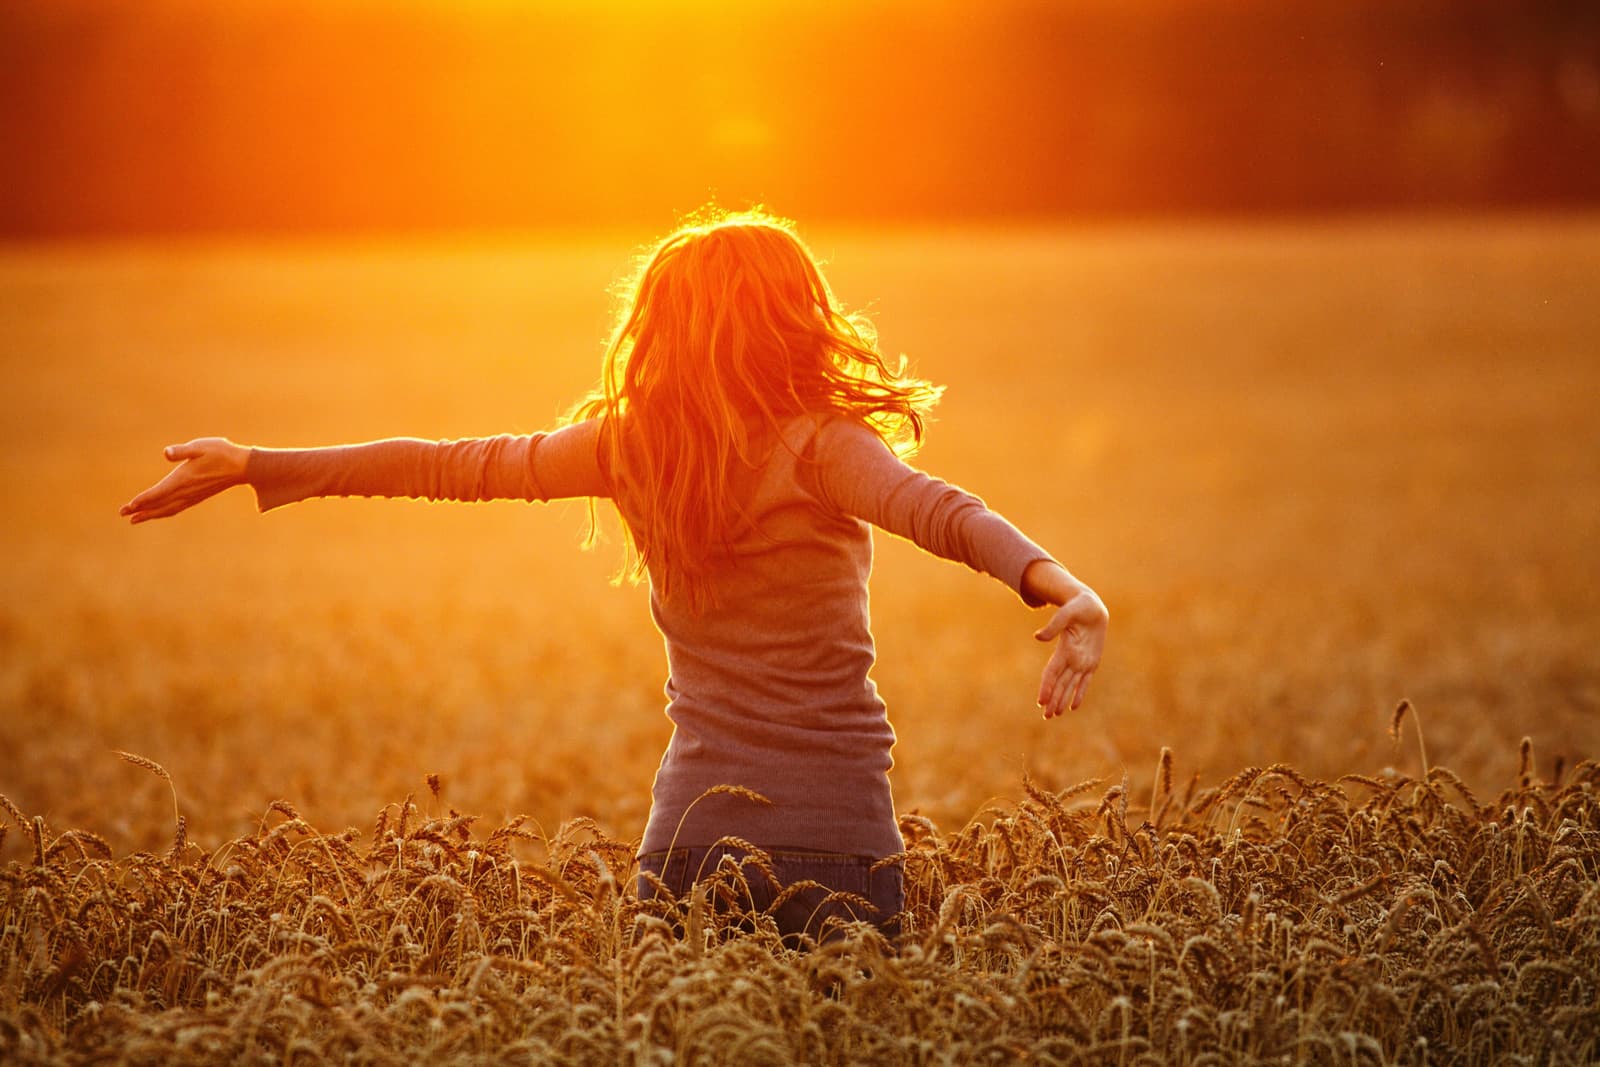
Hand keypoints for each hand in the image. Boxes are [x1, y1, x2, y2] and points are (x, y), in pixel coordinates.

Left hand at [119, 438, 250, 523]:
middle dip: (141, 510)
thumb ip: (182, 451)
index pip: (159, 492)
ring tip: (135, 518)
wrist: (242, 466)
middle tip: (123, 514)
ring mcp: (193, 496)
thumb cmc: (221, 453)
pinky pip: (177, 508)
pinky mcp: (198, 496)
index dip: (143, 499)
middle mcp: (187, 491)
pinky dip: (164, 512)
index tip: (128, 506)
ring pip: (168, 509)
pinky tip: (160, 512)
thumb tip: (166, 452)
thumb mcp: (200, 446)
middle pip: (160, 505)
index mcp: (184, 479)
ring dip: (151, 514)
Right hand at [1033, 588, 1107, 718]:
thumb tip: (1038, 637)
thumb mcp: (1067, 613)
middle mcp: (1070, 658)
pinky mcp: (1092, 661)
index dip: (1046, 687)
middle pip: (1059, 684)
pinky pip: (1085, 681)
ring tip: (1054, 714)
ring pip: (1070, 685)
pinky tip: (1073, 707)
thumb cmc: (1078, 606)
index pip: (1052, 673)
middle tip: (1046, 717)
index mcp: (1063, 649)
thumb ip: (1054, 626)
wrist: (1092, 606)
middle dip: (1052, 700)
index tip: (1041, 701)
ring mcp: (1081, 661)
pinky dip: (1079, 693)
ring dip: (1062, 700)